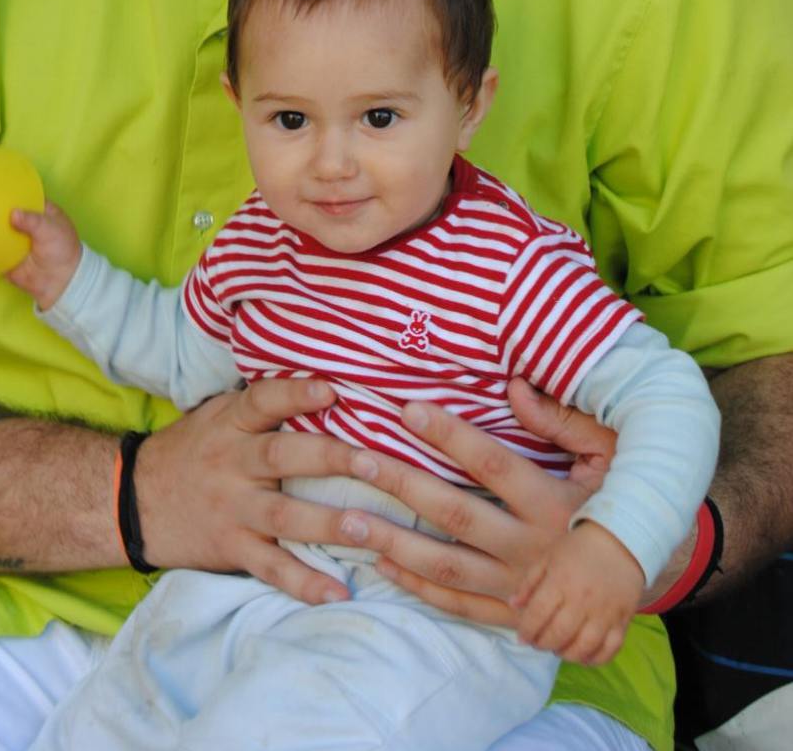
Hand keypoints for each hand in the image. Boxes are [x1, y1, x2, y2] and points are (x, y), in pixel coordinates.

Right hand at [6, 202, 80, 310]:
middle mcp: (24, 223)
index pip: (23, 196)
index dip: (11, 190)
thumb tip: (13, 214)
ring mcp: (14, 239)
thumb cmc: (61, 250)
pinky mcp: (5, 256)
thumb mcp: (51, 230)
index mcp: (39, 211)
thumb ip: (33, 221)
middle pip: (6, 212)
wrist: (60, 282)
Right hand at [135, 378, 378, 605]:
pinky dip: (304, 582)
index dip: (296, 394)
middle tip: (374, 463)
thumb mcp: (217, 416)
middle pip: (281, 457)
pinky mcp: (232, 549)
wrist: (134, 499)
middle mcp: (232, 464)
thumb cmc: (193, 450)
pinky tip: (337, 592)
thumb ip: (262, 406)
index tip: (332, 390)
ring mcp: (232, 509)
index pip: (263, 401)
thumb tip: (326, 382)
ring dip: (328, 523)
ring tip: (370, 528)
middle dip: (330, 459)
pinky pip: (271, 568)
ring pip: (283, 516)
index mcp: (231, 424)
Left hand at [330, 379, 617, 628]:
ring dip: (394, 541)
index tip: (408, 410)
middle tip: (356, 459)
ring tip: (348, 520)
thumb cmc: (627, 500)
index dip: (450, 436)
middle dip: (403, 485)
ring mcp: (520, 587)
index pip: (493, 464)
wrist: (651, 576)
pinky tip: (381, 563)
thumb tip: (514, 385)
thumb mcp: (610, 455)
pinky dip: (418, 586)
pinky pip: (459, 603)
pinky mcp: (514, 615)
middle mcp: (533, 547)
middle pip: (456, 514)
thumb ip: (562, 421)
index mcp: (555, 503)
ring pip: (447, 564)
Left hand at [512, 522, 643, 664]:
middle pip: (558, 634)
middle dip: (543, 644)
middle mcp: (582, 599)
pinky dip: (595, 659)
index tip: (522, 636)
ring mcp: (604, 612)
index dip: (527, 630)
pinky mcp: (623, 620)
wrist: (620, 541)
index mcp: (561, 581)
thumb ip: (529, 582)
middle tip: (538, 642)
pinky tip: (583, 655)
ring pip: (583, 647)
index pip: (538, 614)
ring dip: (566, 654)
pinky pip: (610, 650)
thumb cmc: (578, 549)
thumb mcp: (548, 557)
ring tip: (558, 649)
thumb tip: (513, 606)